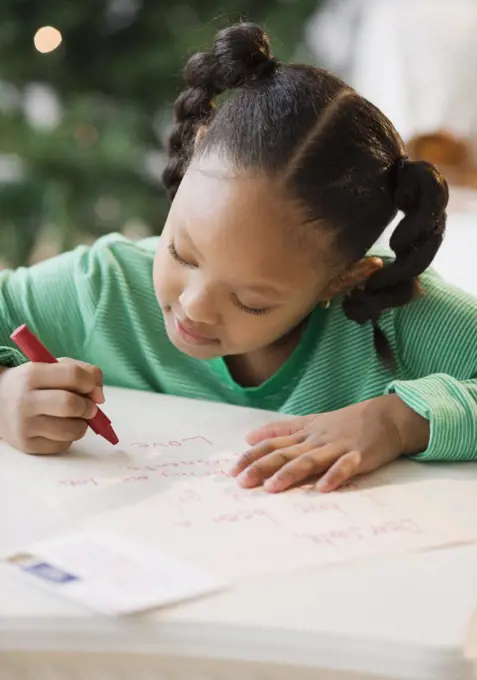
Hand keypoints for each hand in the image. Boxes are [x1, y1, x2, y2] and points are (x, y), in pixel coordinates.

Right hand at [0, 359, 103, 453]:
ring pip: (71, 429)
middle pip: (71, 405)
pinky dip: (69, 437)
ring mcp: (25, 426)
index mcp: (32, 374)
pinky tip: (59, 428)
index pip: (73, 375)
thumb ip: (83, 372)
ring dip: (82, 424)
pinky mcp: (28, 446)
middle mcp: (25, 400)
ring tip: (74, 418)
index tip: (92, 388)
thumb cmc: (36, 384)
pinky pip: (64, 445)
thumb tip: (100, 397)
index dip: (91, 382)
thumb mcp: (54, 367)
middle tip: (88, 407)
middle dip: (89, 407)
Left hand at [229, 396, 428, 492]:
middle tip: (242, 482)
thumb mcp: (311, 423)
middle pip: (285, 453)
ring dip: (290, 473)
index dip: (252, 456)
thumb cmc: (347, 423)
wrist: (387, 416)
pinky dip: (335, 476)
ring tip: (272, 487)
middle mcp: (316, 440)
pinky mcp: (359, 456)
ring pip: (310, 460)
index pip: (272, 444)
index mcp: (304, 434)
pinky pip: (346, 466)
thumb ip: (280, 431)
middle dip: (262, 467)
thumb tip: (248, 436)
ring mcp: (337, 447)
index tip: (232, 471)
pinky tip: (323, 488)